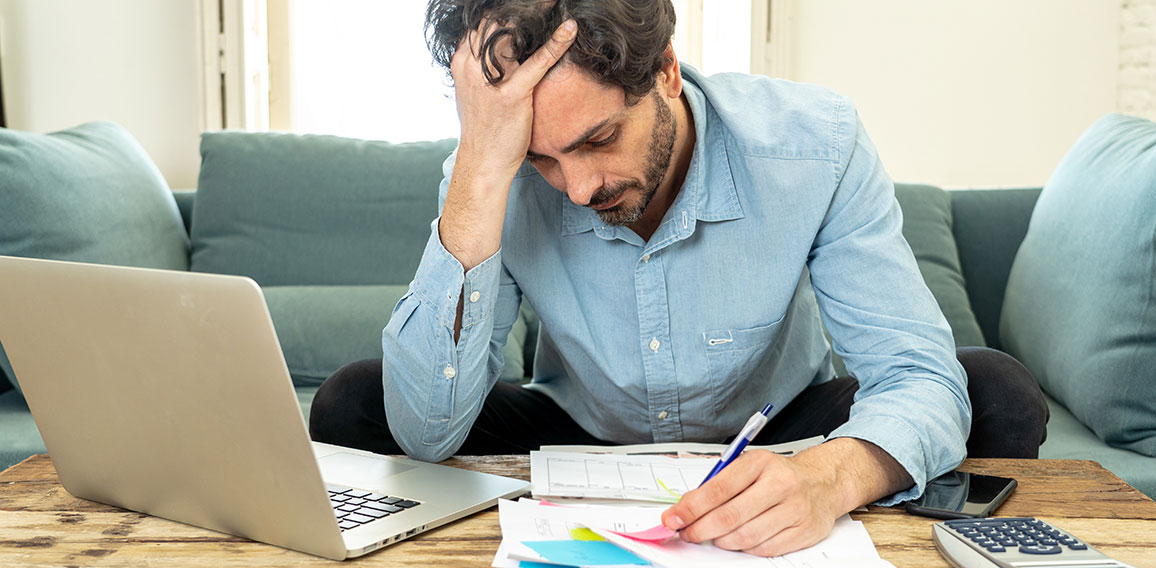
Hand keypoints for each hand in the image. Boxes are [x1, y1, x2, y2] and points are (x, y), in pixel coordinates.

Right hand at [439, 19, 576, 270]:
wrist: (483, 162)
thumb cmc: (486, 127)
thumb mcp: (478, 91)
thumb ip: (487, 67)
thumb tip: (508, 49)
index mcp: (463, 62)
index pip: (483, 22)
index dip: (505, 9)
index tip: (529, 4)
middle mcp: (471, 66)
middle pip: (496, 21)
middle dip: (521, 8)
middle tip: (545, 0)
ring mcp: (490, 80)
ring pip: (514, 34)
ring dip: (537, 17)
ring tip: (554, 4)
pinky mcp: (511, 95)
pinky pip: (537, 61)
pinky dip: (556, 43)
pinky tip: (570, 29)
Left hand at [660, 438, 911, 556]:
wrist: (823, 482)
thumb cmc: (778, 475)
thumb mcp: (748, 467)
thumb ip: (718, 484)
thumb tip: (684, 508)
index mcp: (760, 463)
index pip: (717, 488)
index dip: (690, 507)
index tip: (673, 518)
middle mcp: (780, 484)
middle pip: (729, 516)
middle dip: (700, 529)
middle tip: (687, 533)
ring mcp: (794, 509)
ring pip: (744, 537)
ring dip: (721, 541)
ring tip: (713, 536)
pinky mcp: (804, 531)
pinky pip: (764, 549)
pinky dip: (745, 549)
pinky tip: (739, 540)